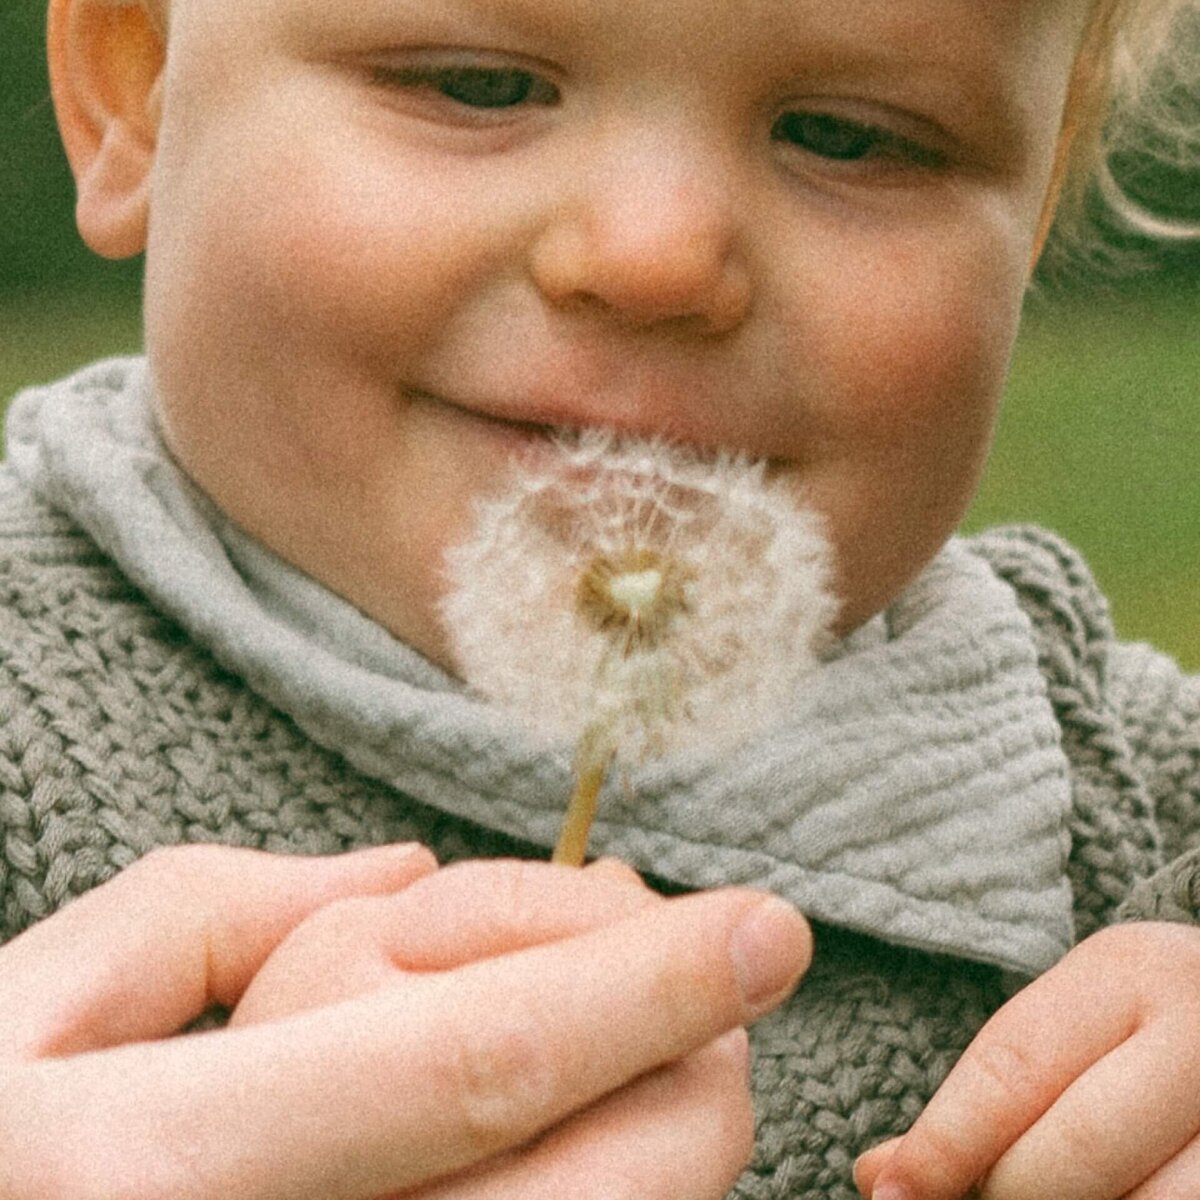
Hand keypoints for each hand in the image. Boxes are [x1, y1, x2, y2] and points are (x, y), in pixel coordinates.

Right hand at [0, 846, 810, 1199]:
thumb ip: (208, 917)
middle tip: (723, 969)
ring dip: (673, 1139)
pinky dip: (599, 1199)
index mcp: (161, 1171)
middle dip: (702, 1069)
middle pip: (598, 1192)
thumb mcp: (18, 1015)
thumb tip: (402, 878)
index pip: (475, 1060)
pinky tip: (565, 1137)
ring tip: (650, 1041)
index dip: (645, 984)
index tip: (766, 923)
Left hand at [853, 921, 1199, 1199]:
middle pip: (1076, 1150)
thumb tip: (880, 1176)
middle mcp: (1197, 1033)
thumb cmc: (1134, 1032)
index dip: (944, 1143)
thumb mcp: (1064, 1028)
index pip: (1012, 1069)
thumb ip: (983, 1096)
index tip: (891, 1192)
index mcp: (1127, 972)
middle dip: (1006, 1194)